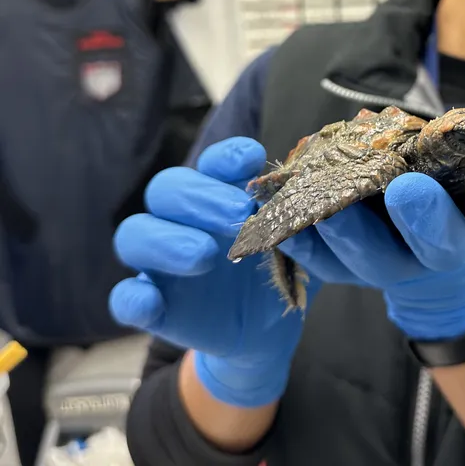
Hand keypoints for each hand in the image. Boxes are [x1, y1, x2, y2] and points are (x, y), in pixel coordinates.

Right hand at [108, 137, 319, 407]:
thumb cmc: (280, 269)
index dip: (227, 157)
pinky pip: (124, 297)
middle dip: (201, 196)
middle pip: (168, 189)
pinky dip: (132, 297)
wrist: (267, 331)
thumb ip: (301, 219)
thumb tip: (317, 196)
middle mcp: (185, 219)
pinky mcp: (153, 303)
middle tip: (238, 213)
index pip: (213, 163)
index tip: (253, 160)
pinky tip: (151, 301)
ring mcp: (162, 261)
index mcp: (221, 194)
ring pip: (136, 234)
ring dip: (165, 240)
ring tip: (204, 255)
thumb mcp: (300, 243)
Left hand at [279, 79, 464, 340]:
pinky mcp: (351, 269)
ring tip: (331, 211)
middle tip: (407, 188)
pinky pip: (327, 265)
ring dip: (353, 236)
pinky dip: (306, 248)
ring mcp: (395, 262)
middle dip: (423, 218)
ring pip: (375, 258)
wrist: (435, 244)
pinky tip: (287, 228)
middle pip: (436, 244)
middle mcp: (441, 248)